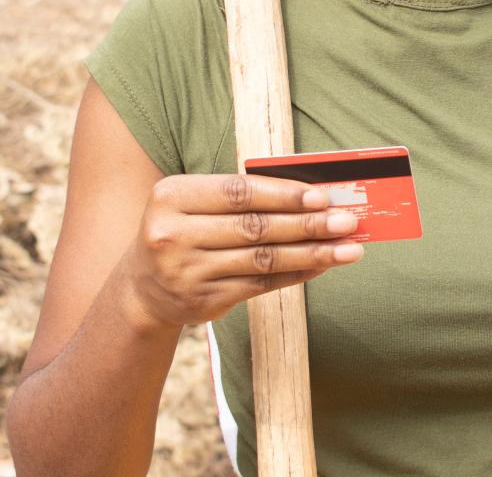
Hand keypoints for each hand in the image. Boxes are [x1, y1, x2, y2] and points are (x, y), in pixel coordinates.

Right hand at [121, 173, 364, 330]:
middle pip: (254, 227)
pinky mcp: (204, 301)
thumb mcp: (193, 203)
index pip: (238, 192)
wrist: (142, 289)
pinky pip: (260, 285)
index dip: (283, 194)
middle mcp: (174, 234)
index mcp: (171, 196)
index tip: (322, 195)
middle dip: (308, 224)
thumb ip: (241, 197)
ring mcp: (188, 272)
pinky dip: (296, 273)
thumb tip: (311, 195)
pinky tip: (322, 265)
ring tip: (349, 248)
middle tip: (347, 221)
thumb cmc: (183, 231)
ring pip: (263, 259)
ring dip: (312, 253)